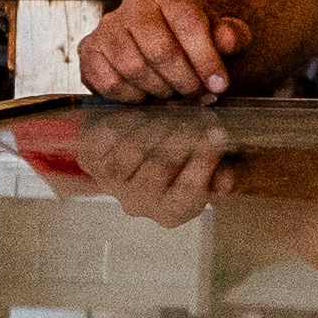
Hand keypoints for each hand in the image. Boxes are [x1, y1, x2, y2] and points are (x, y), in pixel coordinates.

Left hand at [64, 106, 238, 228]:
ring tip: (170, 106)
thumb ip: (221, 173)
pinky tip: (139, 110)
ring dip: (153, 125)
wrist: (143, 152)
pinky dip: (121, 123)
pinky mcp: (91, 162)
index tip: (218, 131)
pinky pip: (103, 140)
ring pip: (130, 152)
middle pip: (159, 168)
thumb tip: (226, 182)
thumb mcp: (212, 169)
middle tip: (196, 110)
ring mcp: (112, 184)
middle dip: (181, 134)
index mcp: (173, 212)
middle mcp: (140, 204)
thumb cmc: (184, 160)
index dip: (204, 161)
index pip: (189, 191)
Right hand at [80, 0, 254, 99]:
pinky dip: (132, 96)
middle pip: (159, 48)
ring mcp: (108, 25)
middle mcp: (136, 3)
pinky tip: (145, 94)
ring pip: (133, 67)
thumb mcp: (220, 35)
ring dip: (158, 89)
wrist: (159, 41)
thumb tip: (228, 41)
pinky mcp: (89, 48)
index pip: (188, 22)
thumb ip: (232, 36)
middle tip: (195, 94)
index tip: (219, 85)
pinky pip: (109, 81)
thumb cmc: (193, 40)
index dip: (206, 59)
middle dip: (183, 80)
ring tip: (172, 92)